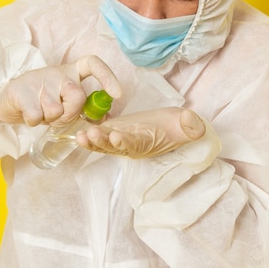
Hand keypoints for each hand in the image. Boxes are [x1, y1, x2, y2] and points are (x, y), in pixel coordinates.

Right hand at [0, 55, 121, 125]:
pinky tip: (29, 114)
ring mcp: (39, 79)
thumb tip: (106, 117)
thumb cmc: (43, 101)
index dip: (107, 77)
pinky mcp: (21, 90)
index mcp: (71, 72)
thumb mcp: (65, 101)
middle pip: (77, 95)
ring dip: (49, 119)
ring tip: (41, 112)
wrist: (9, 99)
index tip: (117, 94)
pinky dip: (34, 122)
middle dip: (70, 113)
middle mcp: (57, 72)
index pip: (93, 64)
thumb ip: (84, 107)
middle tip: (58, 115)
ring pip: (55, 110)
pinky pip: (36, 116)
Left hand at [75, 107, 205, 158]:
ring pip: (103, 144)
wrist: (170, 126)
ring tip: (81, 135)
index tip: (116, 137)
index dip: (125, 142)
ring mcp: (120, 141)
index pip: (135, 144)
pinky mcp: (112, 132)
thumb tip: (191, 121)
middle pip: (114, 148)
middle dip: (102, 142)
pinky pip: (98, 136)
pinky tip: (78, 131)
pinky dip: (88, 136)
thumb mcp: (187, 124)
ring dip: (92, 141)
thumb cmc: (178, 126)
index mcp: (147, 144)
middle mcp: (130, 146)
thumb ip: (191, 126)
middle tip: (92, 134)